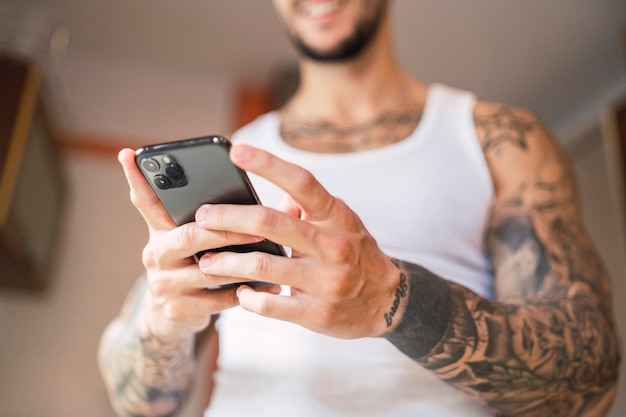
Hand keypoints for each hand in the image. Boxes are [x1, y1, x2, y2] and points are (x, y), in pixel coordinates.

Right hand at [118, 149, 276, 340]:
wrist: (172, 316)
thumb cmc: (194, 264)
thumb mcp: (192, 239)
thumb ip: (211, 215)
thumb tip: (257, 192)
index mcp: (159, 230)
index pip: (145, 200)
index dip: (136, 178)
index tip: (129, 154)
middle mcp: (156, 254)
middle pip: (189, 235)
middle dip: (226, 230)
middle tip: (258, 226)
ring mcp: (164, 284)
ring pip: (208, 270)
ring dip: (245, 263)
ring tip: (276, 255)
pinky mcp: (177, 310)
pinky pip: (218, 299)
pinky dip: (248, 292)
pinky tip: (272, 286)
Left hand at [195, 144, 401, 338]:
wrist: (388, 302)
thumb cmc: (355, 254)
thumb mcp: (340, 222)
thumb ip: (306, 207)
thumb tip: (269, 191)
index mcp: (336, 216)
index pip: (301, 182)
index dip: (268, 164)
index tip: (237, 151)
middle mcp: (333, 244)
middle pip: (269, 223)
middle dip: (227, 218)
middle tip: (201, 217)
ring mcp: (328, 281)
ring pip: (263, 266)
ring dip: (226, 262)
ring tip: (206, 260)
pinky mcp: (319, 313)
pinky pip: (271, 304)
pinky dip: (247, 297)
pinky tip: (239, 291)